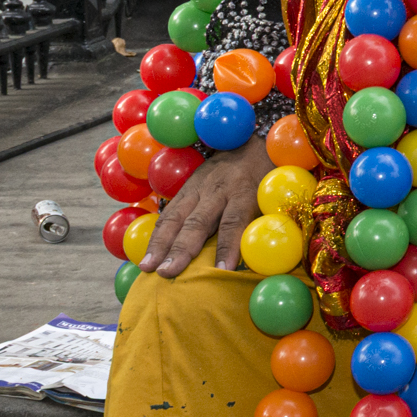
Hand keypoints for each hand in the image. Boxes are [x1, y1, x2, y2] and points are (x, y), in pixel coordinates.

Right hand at [141, 139, 272, 275]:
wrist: (249, 142)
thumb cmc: (265, 177)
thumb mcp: (270, 196)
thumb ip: (264, 221)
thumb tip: (264, 257)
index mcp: (244, 192)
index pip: (234, 221)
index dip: (229, 247)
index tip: (222, 271)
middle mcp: (217, 190)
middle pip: (197, 222)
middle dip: (180, 250)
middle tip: (167, 273)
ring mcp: (197, 188)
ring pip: (175, 217)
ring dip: (159, 244)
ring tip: (147, 266)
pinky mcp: (185, 189)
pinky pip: (168, 213)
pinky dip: (156, 234)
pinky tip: (148, 252)